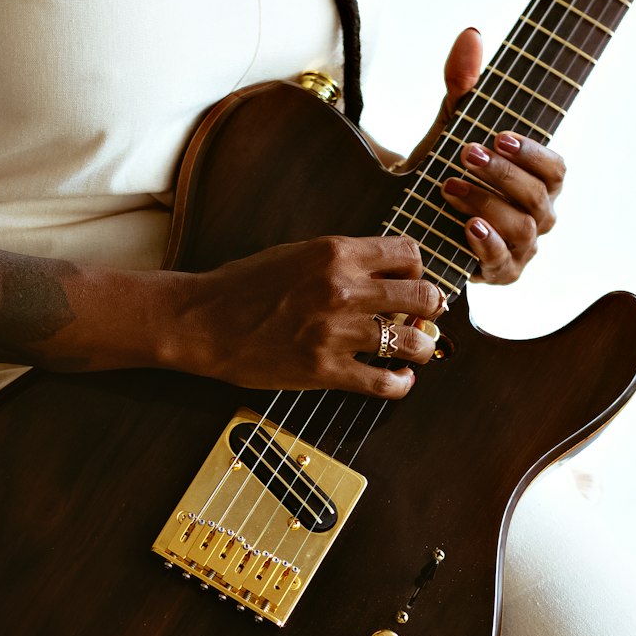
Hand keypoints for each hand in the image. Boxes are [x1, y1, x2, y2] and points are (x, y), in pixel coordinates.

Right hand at [170, 235, 444, 396]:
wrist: (203, 322)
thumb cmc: (243, 287)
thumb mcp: (296, 253)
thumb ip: (340, 260)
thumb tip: (381, 272)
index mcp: (336, 252)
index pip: (408, 252)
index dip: (418, 268)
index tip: (413, 281)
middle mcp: (343, 288)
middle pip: (422, 294)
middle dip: (432, 306)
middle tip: (427, 315)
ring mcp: (337, 331)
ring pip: (412, 341)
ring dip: (422, 347)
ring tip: (416, 350)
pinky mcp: (326, 370)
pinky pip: (384, 381)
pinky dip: (401, 383)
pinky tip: (399, 379)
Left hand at [404, 27, 566, 285]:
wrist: (410, 218)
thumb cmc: (444, 169)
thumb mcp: (450, 126)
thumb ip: (463, 86)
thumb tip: (470, 34)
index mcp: (539, 181)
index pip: (557, 168)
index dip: (532, 152)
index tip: (498, 134)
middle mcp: (538, 216)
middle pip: (540, 198)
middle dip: (503, 174)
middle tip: (465, 153)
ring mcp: (522, 249)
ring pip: (523, 230)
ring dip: (487, 205)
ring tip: (450, 187)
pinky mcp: (500, 274)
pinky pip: (504, 265)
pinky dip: (486, 245)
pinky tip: (465, 227)